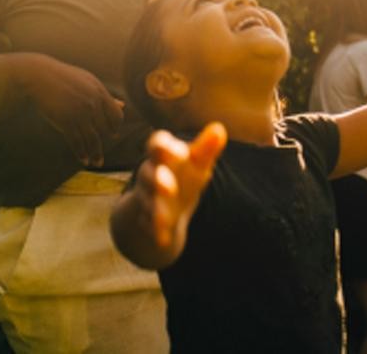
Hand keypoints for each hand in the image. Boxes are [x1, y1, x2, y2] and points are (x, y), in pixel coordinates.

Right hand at [19, 54, 123, 166]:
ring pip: (93, 138)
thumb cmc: (64, 78)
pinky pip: (77, 141)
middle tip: (100, 155)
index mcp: (100, 92)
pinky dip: (81, 153)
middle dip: (103, 142)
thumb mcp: (88, 83)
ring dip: (95, 154)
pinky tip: (83, 160)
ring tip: (97, 163)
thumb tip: (122, 105)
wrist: (40, 76)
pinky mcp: (66, 120)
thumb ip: (105, 96)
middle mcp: (93, 103)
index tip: (113, 134)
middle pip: (105, 129)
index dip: (115, 126)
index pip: (116, 115)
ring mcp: (80, 112)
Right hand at [133, 123, 226, 248]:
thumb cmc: (184, 174)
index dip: (166, 147)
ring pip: (147, 200)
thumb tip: (219, 129)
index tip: (181, 153)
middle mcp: (151, 173)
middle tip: (170, 187)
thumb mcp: (197, 162)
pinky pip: (148, 224)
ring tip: (164, 218)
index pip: (157, 144)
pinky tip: (163, 238)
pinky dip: (155, 231)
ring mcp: (146, 196)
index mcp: (163, 154)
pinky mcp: (148, 218)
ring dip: (155, 208)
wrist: (165, 203)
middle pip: (147, 172)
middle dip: (156, 179)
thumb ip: (206, 148)